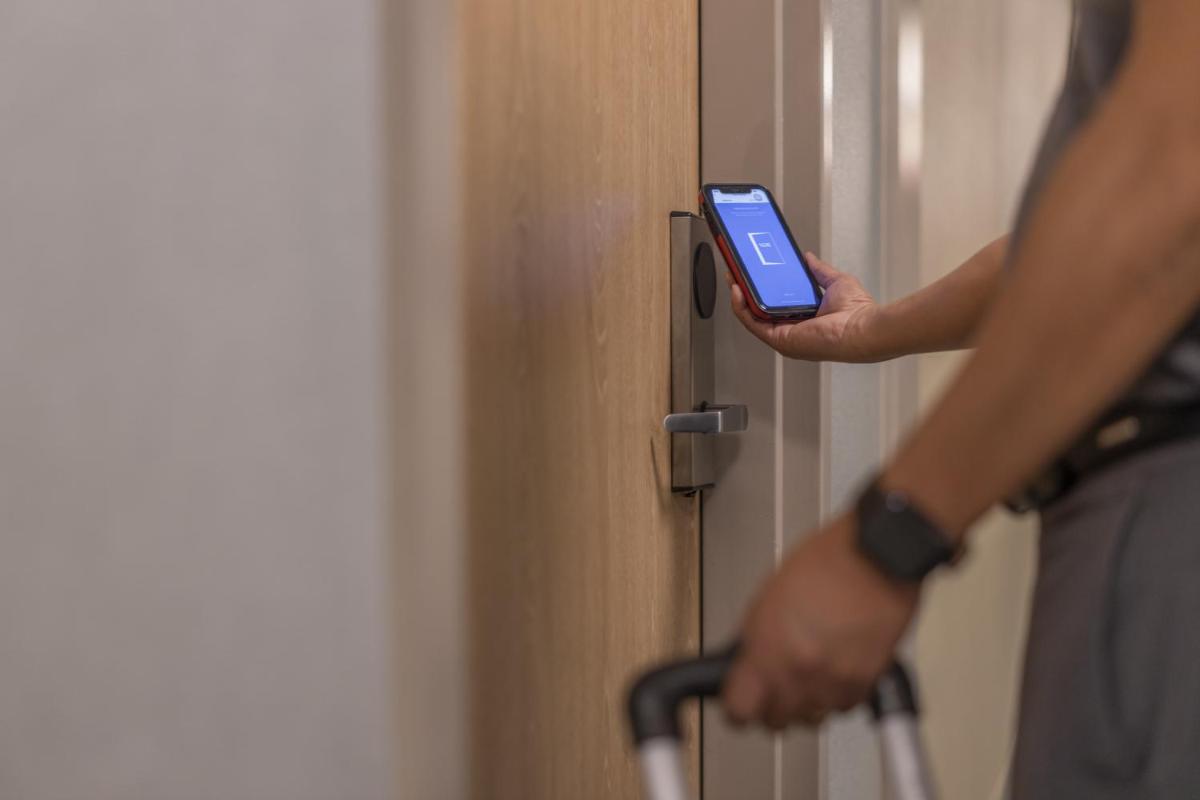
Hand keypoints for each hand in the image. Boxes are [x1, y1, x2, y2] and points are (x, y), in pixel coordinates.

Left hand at [722, 515, 918, 729]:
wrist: (877, 556)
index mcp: (767, 649)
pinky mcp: (865, 684)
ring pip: (811, 717)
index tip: (740, 699)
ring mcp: (833, 682)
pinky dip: (838, 692)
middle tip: (775, 682)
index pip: (739, 709)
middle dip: (773, 704)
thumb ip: (755, 638)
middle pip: (776, 721)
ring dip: (808, 700)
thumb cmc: (826, 563)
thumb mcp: (768, 597)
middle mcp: (799, 673)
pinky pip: (843, 706)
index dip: (737, 706)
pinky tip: (836, 664)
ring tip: (811, 668)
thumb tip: (746, 662)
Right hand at [727, 252, 880, 362]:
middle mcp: (791, 330)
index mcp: (804, 320)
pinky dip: (741, 306)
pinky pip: (752, 322)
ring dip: (739, 297)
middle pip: (760, 310)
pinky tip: (737, 290)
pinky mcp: (779, 339)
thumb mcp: (834, 282)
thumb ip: (819, 271)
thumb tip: (808, 258)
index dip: (762, 289)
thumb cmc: (856, 313)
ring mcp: (784, 336)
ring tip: (733, 277)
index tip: (754, 273)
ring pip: (752, 316)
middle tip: (738, 272)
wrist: (861, 327)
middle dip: (746, 290)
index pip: (776, 305)